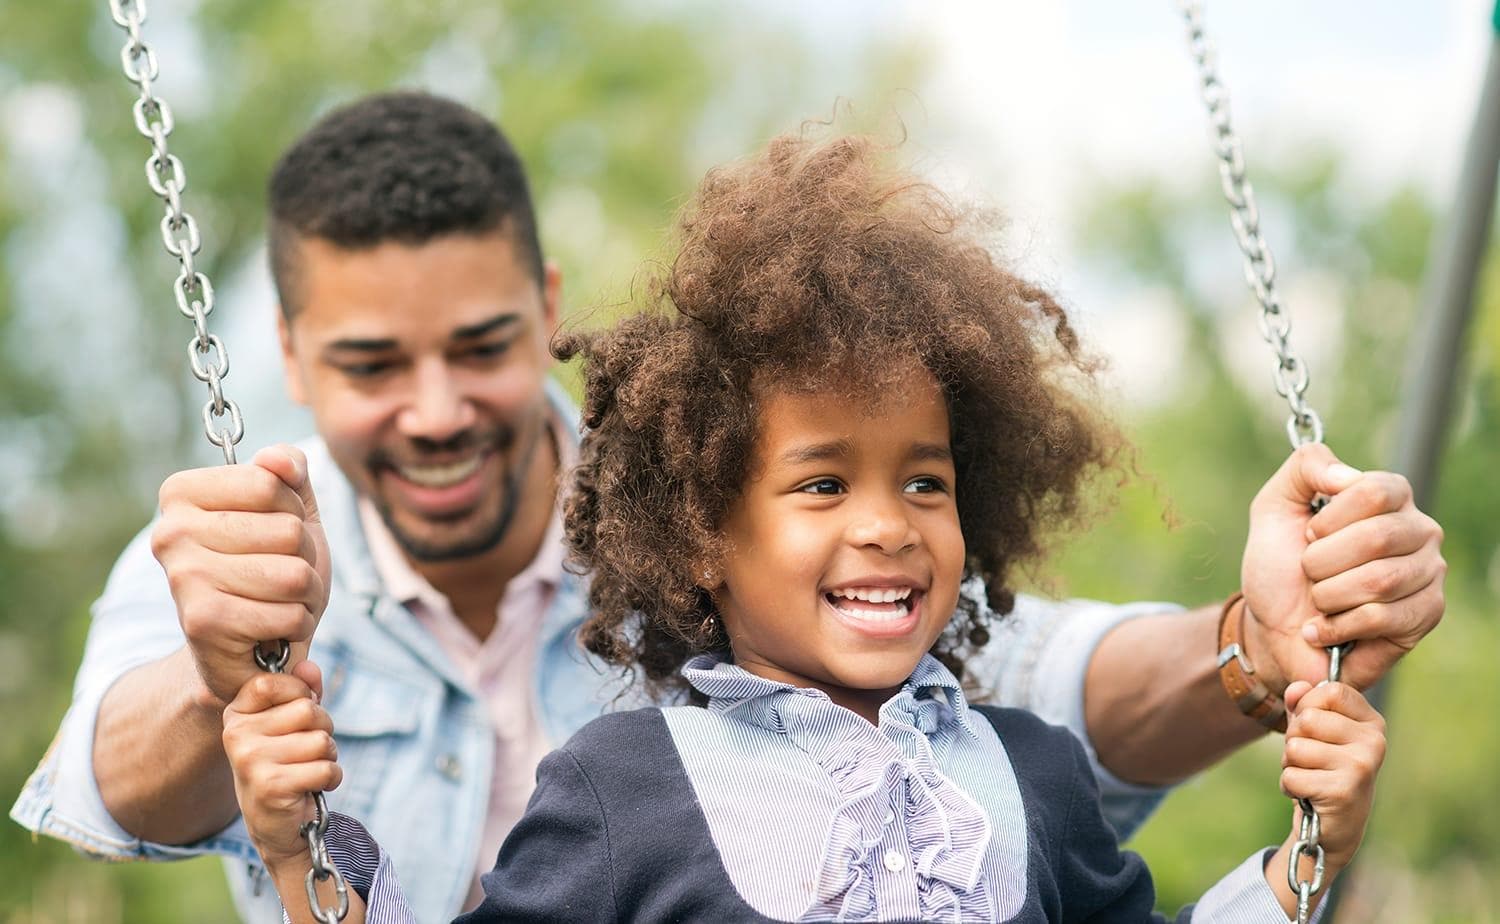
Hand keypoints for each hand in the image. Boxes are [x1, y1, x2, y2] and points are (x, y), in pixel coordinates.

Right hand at [152, 444, 330, 707]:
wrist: (252, 646)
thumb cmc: (273, 566)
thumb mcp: (290, 508)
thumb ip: (289, 469)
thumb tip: (278, 460)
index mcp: (180, 493)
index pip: (269, 480)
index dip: (291, 510)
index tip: (269, 531)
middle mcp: (170, 532)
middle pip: (288, 529)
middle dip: (303, 556)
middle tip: (276, 574)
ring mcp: (183, 577)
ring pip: (294, 574)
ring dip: (305, 593)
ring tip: (277, 600)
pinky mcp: (202, 622)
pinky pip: (290, 613)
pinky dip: (297, 623)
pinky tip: (272, 629)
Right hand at [222, 660, 339, 869]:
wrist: (274, 822)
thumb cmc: (286, 762)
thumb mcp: (291, 722)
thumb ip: (302, 690)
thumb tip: (309, 666)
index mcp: (237, 713)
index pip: (272, 682)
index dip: (300, 693)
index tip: (298, 715)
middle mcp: (237, 735)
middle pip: (308, 710)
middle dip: (323, 728)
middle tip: (308, 748)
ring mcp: (251, 761)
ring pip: (322, 740)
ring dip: (328, 756)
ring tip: (308, 768)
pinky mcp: (271, 787)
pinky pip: (326, 769)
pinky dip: (331, 777)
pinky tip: (312, 786)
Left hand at [1240, 443, 1443, 692]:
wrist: (1273, 626)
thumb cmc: (1279, 564)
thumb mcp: (1274, 507)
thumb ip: (1305, 467)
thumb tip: (1345, 476)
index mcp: (1389, 496)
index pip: (1374, 491)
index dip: (1329, 519)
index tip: (1308, 535)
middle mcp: (1418, 529)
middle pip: (1377, 537)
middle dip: (1321, 561)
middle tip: (1309, 572)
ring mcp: (1429, 572)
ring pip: (1380, 581)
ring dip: (1328, 595)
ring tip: (1318, 600)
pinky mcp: (1427, 613)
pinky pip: (1382, 618)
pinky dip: (1338, 625)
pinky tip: (1325, 627)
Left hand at [1279, 680, 1385, 873]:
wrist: (1334, 824)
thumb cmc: (1322, 769)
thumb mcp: (1312, 732)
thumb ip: (1302, 704)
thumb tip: (1296, 688)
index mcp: (1371, 722)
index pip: (1330, 690)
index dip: (1307, 704)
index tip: (1312, 727)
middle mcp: (1374, 741)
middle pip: (1307, 718)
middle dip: (1294, 740)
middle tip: (1310, 760)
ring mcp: (1362, 766)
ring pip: (1295, 748)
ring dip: (1291, 765)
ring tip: (1311, 777)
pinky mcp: (1344, 791)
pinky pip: (1291, 776)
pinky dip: (1290, 787)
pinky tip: (1309, 795)